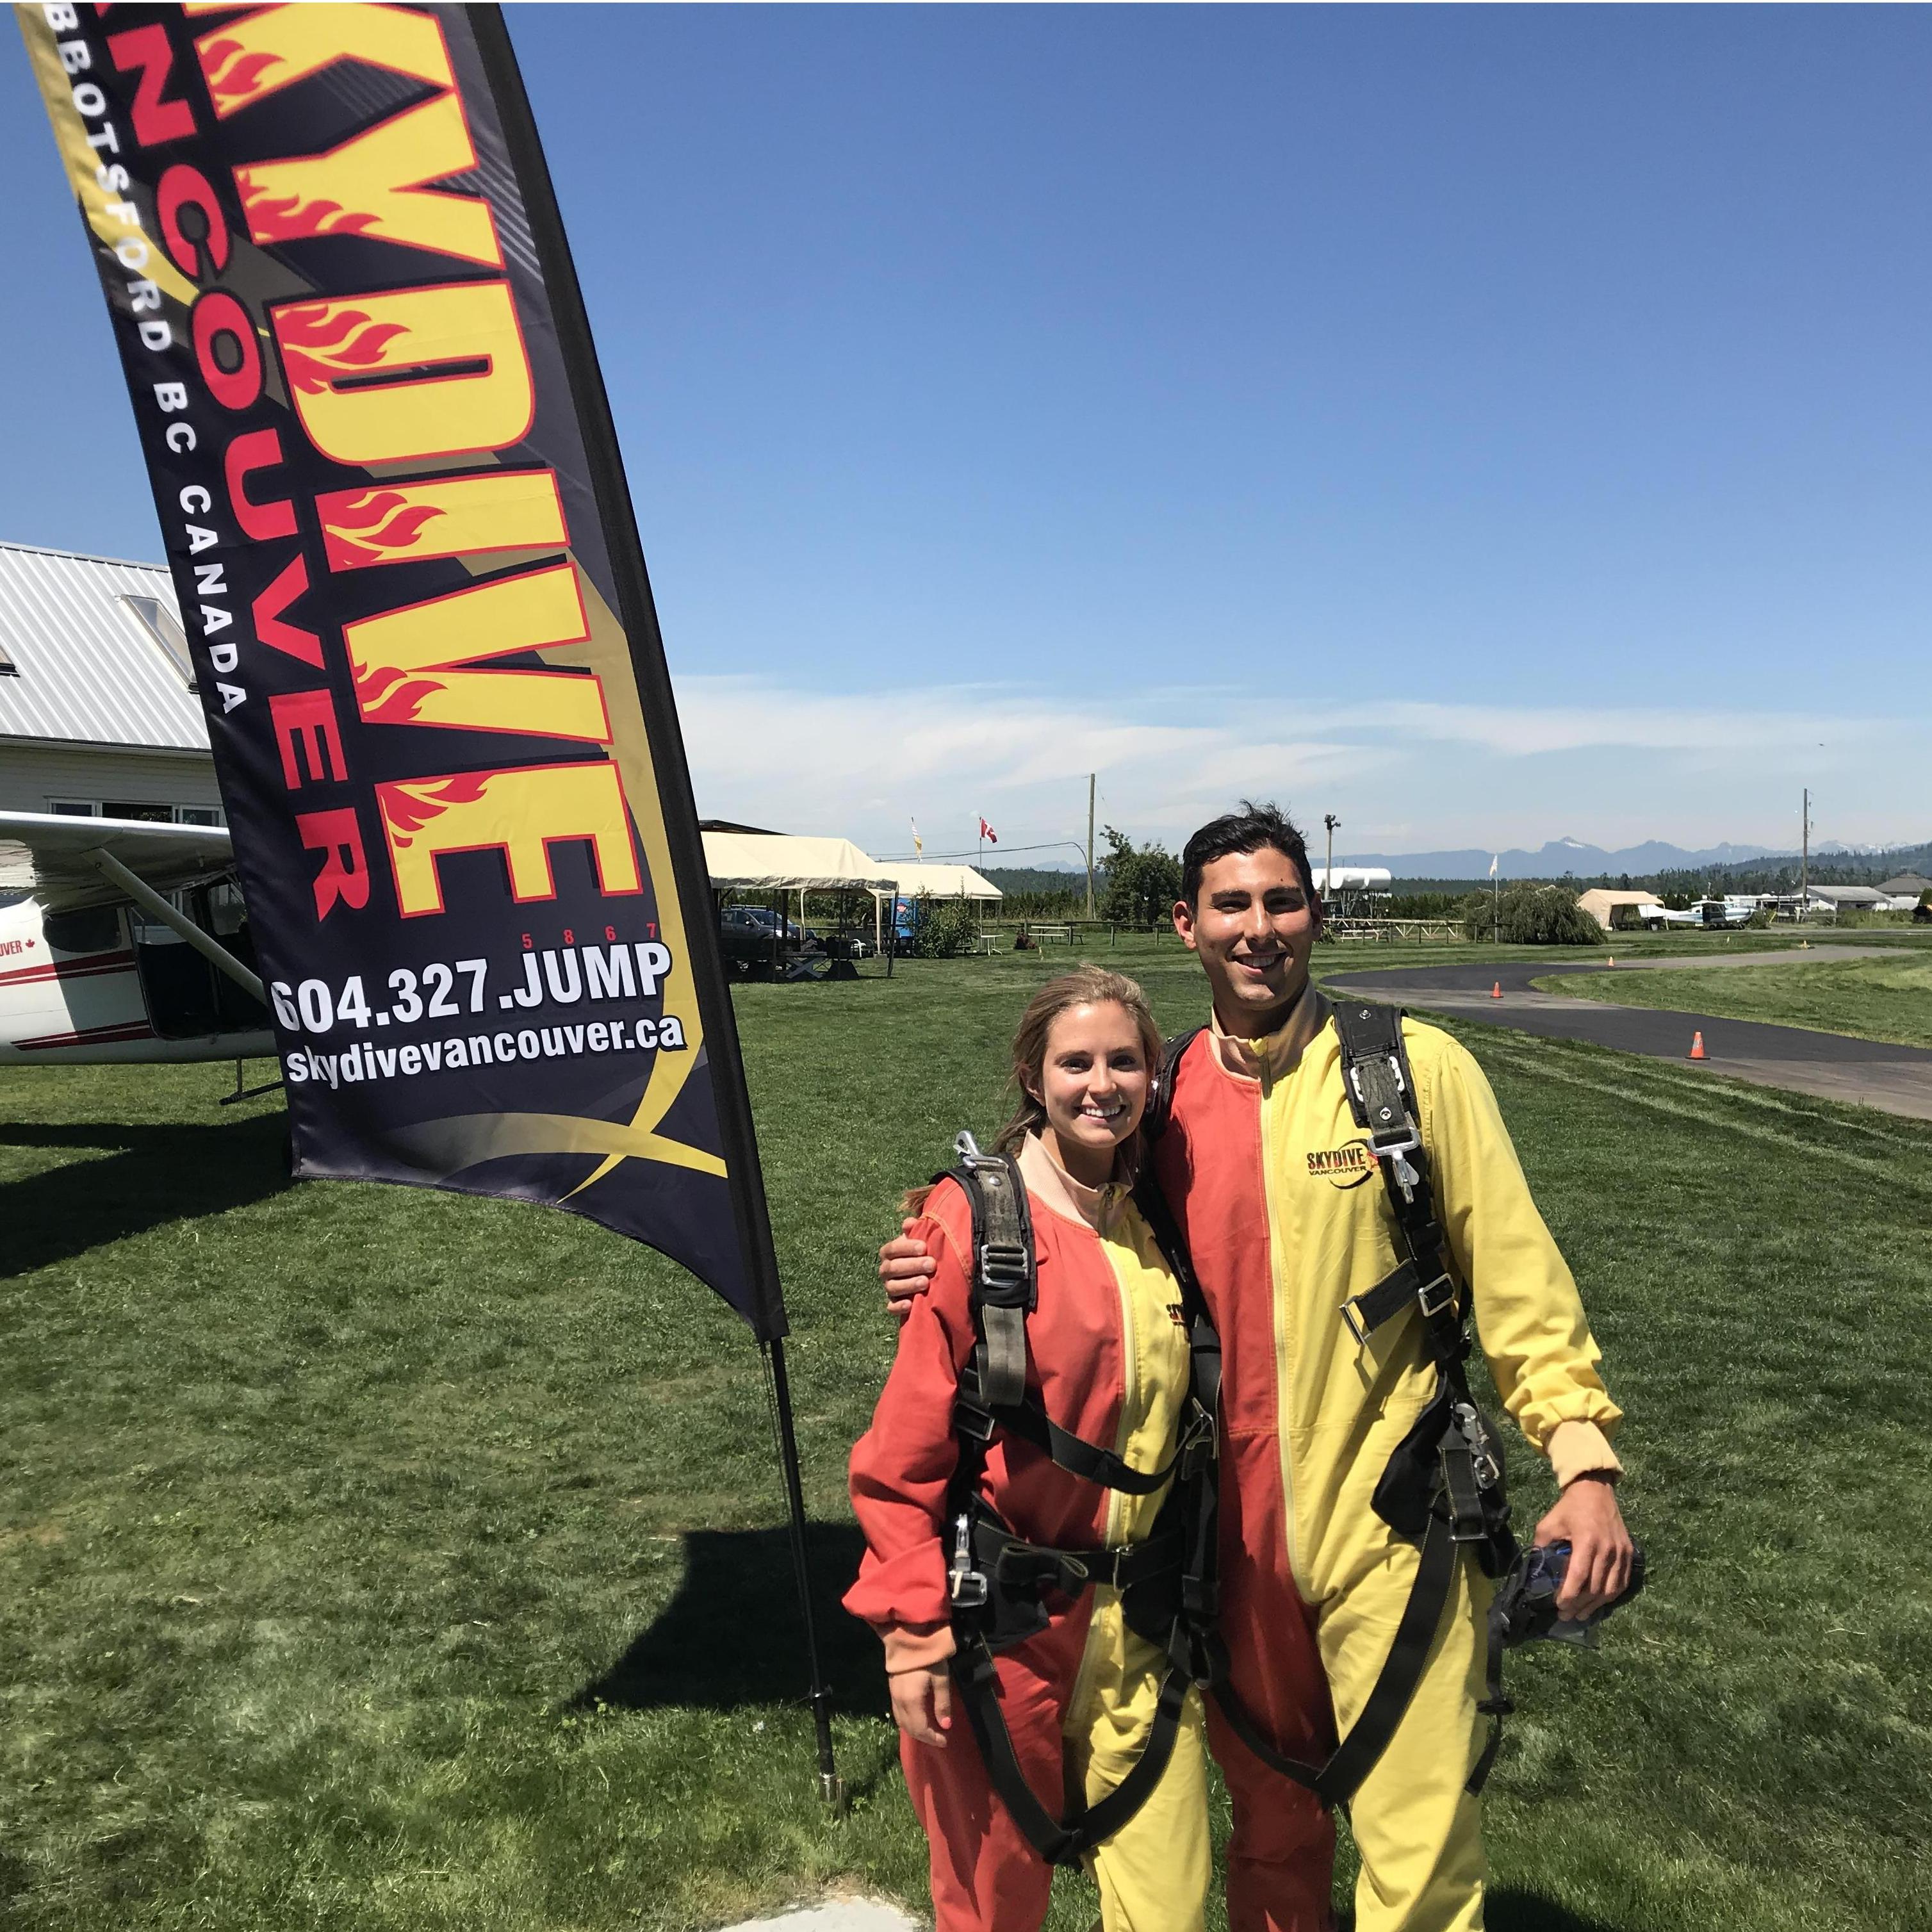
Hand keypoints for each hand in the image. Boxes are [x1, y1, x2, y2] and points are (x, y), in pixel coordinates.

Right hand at [880, 1222, 936, 1319]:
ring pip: (892, 1287)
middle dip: (912, 1266)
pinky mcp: (893, 1304)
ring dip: (908, 1285)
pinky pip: (891, 1307)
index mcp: (888, 1253)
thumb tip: (910, 1223)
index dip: (906, 1248)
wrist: (922, 1274)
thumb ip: (915, 1230)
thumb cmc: (921, 1253)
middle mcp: (885, 1270)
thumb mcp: (918, 1240)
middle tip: (931, 1264)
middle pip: (893, 1268)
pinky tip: (910, 1304)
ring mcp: (889, 1287)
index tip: (924, 1247)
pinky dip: (898, 1306)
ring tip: (926, 1283)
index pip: (891, 1249)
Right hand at [889, 1664, 952, 1746]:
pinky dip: (907, 1720)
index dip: (932, 1738)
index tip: (945, 1741)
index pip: (920, 1729)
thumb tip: (946, 1726)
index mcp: (911, 1700)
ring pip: (901, 1721)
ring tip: (929, 1731)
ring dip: (915, 1730)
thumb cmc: (929, 1656)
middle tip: (939, 1738)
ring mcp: (893, 1695)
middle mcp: (899, 1701)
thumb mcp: (941, 1678)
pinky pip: (897, 1712)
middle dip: (924, 1737)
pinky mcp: (891, 1689)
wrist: (909, 1635)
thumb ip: (942, 1703)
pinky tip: (917, 1718)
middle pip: (909, 1728)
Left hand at [1531, 1474, 1633, 1620]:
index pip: (1579, 1576)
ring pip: (1610, 1589)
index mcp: (1587, 1541)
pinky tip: (1599, 1603)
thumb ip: (1542, 1547)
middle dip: (1579, 1605)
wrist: (1595, 1490)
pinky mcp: (1628, 1553)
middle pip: (1595, 1587)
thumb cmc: (1569, 1508)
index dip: (1569, 1595)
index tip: (1559, 1606)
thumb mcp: (1549, 1523)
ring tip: (1581, 1614)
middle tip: (1566, 1616)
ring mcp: (1621, 1553)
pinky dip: (1611, 1596)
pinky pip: (1622, 1582)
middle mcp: (1607, 1549)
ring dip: (1595, 1605)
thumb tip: (1535, 1570)